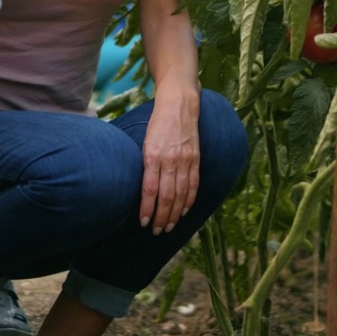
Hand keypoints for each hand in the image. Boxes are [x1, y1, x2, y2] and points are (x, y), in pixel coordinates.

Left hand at [139, 96, 199, 234]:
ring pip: (181, 194)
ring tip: (168, 227)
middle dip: (161, 217)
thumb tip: (141, 189)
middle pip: (166, 196)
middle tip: (156, 231)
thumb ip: (145, 165)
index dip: (147, 209)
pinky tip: (183, 211)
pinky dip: (189, 200)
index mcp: (153, 155)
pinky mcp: (195, 159)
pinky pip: (193, 184)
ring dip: (174, 214)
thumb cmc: (157, 123)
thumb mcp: (145, 141)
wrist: (179, 105)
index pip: (150, 190)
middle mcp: (170, 160)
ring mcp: (185, 160)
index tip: (143, 222)